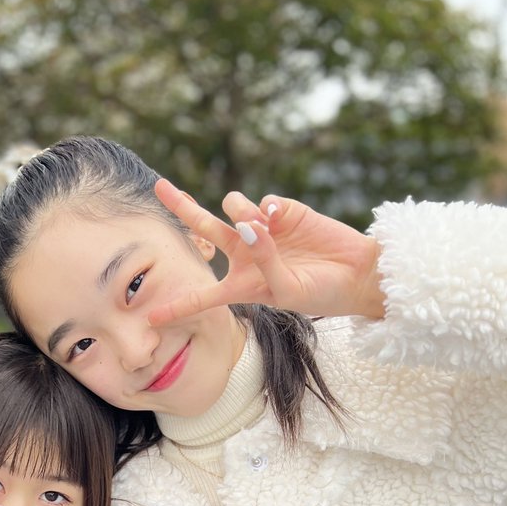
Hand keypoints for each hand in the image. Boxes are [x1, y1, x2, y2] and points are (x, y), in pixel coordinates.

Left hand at [147, 179, 384, 326]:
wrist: (357, 274)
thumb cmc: (321, 292)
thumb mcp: (286, 289)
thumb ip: (263, 259)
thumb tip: (247, 223)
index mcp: (241, 284)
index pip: (202, 296)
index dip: (177, 306)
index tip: (150, 319)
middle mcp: (246, 254)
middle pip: (205, 228)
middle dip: (183, 206)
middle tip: (160, 186)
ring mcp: (264, 230)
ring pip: (232, 207)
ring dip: (239, 212)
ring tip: (260, 225)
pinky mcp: (285, 212)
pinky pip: (264, 203)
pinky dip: (267, 210)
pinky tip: (280, 219)